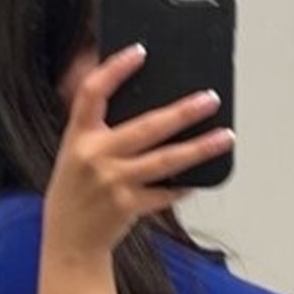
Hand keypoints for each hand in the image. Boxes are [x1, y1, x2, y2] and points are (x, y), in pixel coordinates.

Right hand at [44, 44, 233, 261]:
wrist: (68, 242)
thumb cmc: (76, 194)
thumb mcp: (76, 155)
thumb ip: (101, 133)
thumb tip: (151, 109)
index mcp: (78, 137)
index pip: (92, 92)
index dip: (115, 69)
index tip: (140, 51)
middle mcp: (94, 157)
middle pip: (146, 127)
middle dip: (183, 112)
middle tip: (210, 99)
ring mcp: (112, 183)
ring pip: (166, 160)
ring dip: (200, 148)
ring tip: (225, 137)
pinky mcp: (128, 207)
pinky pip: (165, 193)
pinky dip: (183, 186)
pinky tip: (199, 179)